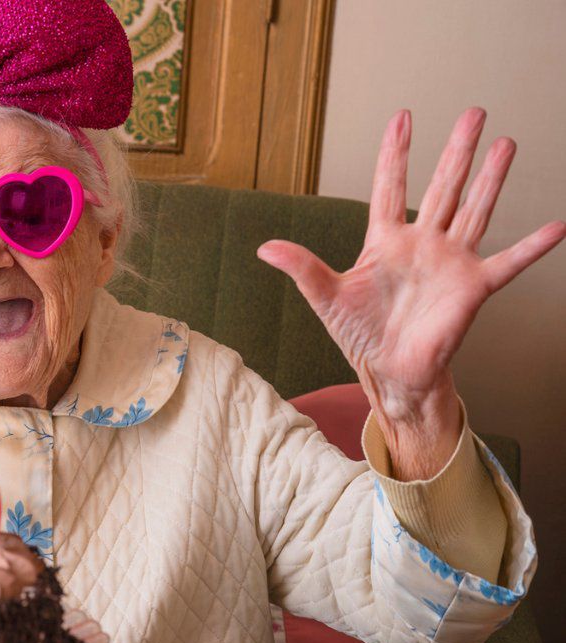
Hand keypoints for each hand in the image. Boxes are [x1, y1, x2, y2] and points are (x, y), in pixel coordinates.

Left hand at [257, 108, 564, 476]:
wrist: (389, 371)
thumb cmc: (359, 333)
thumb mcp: (326, 297)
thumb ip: (301, 268)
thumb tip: (264, 248)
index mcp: (385, 241)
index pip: (390, 187)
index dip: (396, 153)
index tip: (403, 116)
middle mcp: (422, 244)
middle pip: (443, 187)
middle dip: (457, 151)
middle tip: (474, 112)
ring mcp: (451, 262)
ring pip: (475, 210)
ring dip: (491, 179)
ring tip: (505, 143)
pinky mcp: (472, 288)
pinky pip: (508, 263)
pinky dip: (532, 247)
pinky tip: (556, 227)